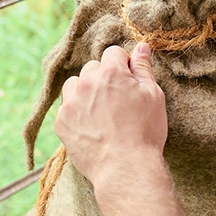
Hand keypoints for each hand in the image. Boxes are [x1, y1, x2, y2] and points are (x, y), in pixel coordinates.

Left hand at [54, 43, 166, 186]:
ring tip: (101, 111)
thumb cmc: (145, 132)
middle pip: (92, 67)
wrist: (125, 168)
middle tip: (118, 99)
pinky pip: (67, 107)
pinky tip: (92, 126)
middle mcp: (87, 82)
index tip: (129, 81)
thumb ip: (143, 68)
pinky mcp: (61, 122)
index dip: (124, 65)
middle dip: (104, 77)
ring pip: (75, 84)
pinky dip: (77, 112)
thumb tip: (141, 47)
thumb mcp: (153, 95)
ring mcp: (71, 103)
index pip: (113, 53)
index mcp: (111, 72)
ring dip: (86, 91)